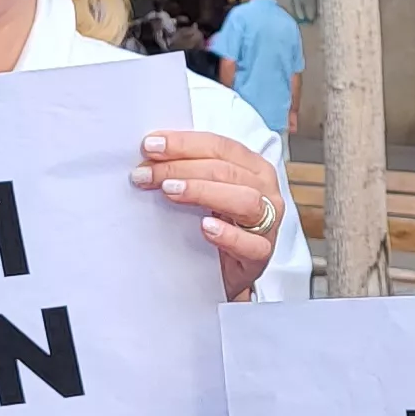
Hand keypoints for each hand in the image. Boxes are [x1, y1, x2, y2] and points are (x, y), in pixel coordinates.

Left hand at [130, 131, 286, 300]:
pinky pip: (251, 244)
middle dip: (181, 168)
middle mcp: (265, 190)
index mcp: (253, 167)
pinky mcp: (261, 255)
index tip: (150, 146)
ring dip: (203, 191)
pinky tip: (205, 227)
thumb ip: (188, 171)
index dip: (184, 143)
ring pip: (244, 199)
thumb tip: (149, 157)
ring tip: (169, 192)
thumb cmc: (214, 223)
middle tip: (147, 174)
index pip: (220, 147)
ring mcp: (267, 223)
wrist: (223, 271)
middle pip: (226, 170)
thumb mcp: (204, 191)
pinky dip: (228, 234)